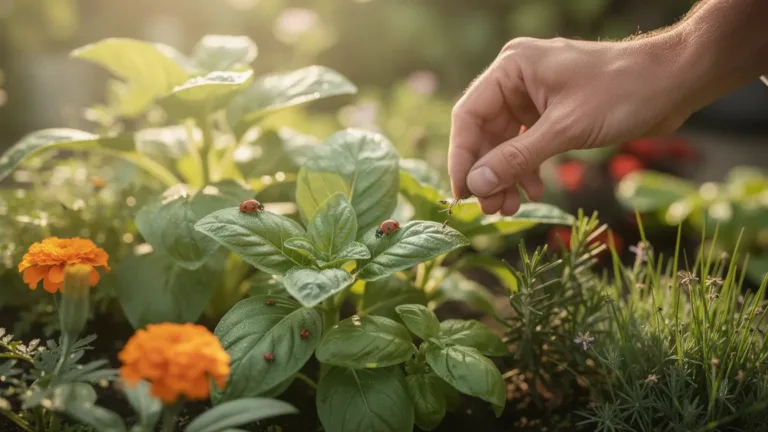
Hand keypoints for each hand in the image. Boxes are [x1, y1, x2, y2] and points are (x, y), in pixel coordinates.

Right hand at [448, 35, 692, 214]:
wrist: (674, 81)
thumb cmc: (622, 92)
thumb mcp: (565, 129)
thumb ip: (517, 157)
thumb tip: (477, 185)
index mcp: (512, 68)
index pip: (469, 115)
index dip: (462, 157)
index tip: (463, 193)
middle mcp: (518, 80)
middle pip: (485, 132)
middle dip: (488, 172)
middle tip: (490, 209)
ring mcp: (535, 97)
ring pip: (506, 142)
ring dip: (506, 175)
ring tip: (509, 207)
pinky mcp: (553, 112)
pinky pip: (527, 144)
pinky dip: (527, 168)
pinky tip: (534, 190)